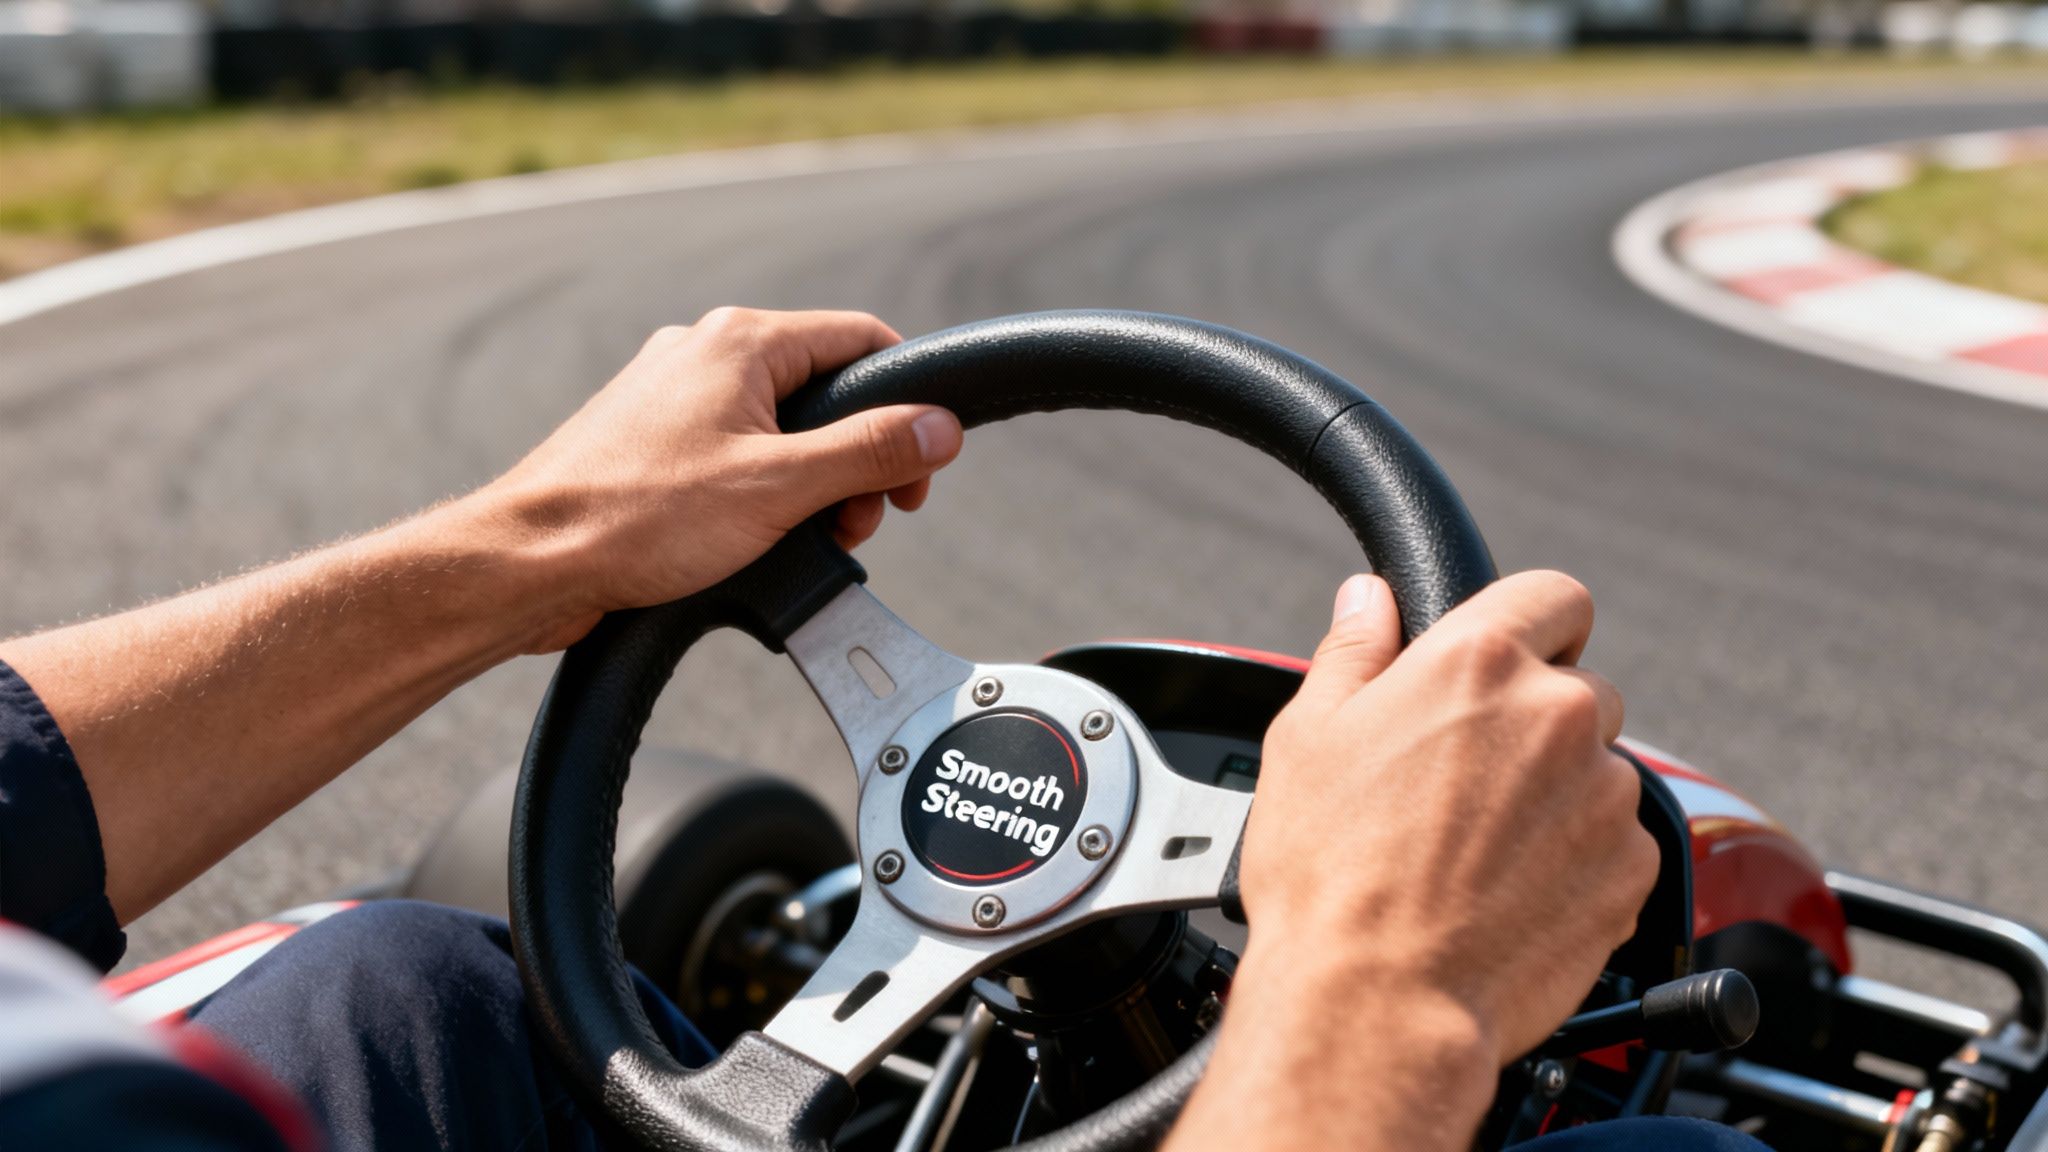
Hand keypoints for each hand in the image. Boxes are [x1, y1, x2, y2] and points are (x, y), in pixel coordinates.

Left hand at [472, 307, 962, 649]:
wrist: (529, 561)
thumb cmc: (638, 518)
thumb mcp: (780, 488)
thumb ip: (868, 452)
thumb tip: (940, 427)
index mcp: (740, 342)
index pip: (862, 342)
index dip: (906, 405)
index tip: (914, 471)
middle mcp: (705, 354)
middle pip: (823, 392)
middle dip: (855, 462)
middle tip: (854, 525)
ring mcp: (674, 397)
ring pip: (780, 430)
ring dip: (809, 487)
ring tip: (798, 542)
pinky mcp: (652, 442)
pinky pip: (735, 454)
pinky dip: (762, 495)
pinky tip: (751, 543)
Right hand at [1167, 571, 1654, 1151]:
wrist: (1377, 999)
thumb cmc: (1329, 872)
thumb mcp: (1307, 738)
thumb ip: (1353, 651)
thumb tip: (1369, 599)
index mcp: (1478, 662)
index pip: (1554, 595)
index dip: (1531, 625)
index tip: (1509, 660)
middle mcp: (1558, 715)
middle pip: (1581, 688)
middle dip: (1538, 722)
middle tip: (1469, 779)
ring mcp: (1605, 794)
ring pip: (1599, 772)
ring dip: (1559, 795)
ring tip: (1481, 850)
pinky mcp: (1632, 870)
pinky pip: (1618, 845)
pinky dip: (1579, 862)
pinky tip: (1511, 892)